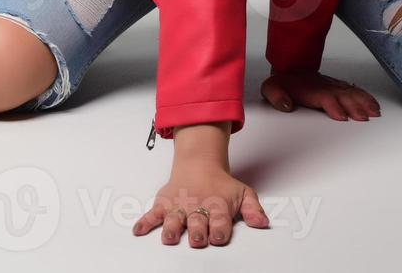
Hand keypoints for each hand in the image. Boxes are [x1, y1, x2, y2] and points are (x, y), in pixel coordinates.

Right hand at [132, 157, 268, 246]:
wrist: (199, 163)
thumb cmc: (221, 184)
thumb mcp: (243, 193)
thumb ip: (253, 209)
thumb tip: (263, 223)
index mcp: (216, 206)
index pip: (220, 221)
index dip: (220, 230)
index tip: (219, 237)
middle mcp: (197, 207)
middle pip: (196, 223)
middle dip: (197, 232)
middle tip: (197, 239)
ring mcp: (179, 206)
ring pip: (174, 220)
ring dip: (172, 229)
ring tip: (170, 237)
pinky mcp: (164, 205)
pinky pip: (152, 214)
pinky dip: (145, 222)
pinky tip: (139, 230)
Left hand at [261, 69, 380, 121]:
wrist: (292, 67)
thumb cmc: (284, 82)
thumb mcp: (271, 88)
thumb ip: (276, 96)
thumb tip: (285, 104)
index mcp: (311, 90)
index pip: (325, 98)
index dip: (333, 106)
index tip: (342, 117)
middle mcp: (325, 87)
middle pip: (342, 96)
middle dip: (354, 107)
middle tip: (364, 117)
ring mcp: (334, 86)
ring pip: (352, 93)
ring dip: (363, 102)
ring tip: (374, 112)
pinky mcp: (339, 87)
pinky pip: (355, 90)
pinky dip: (366, 97)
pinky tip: (374, 105)